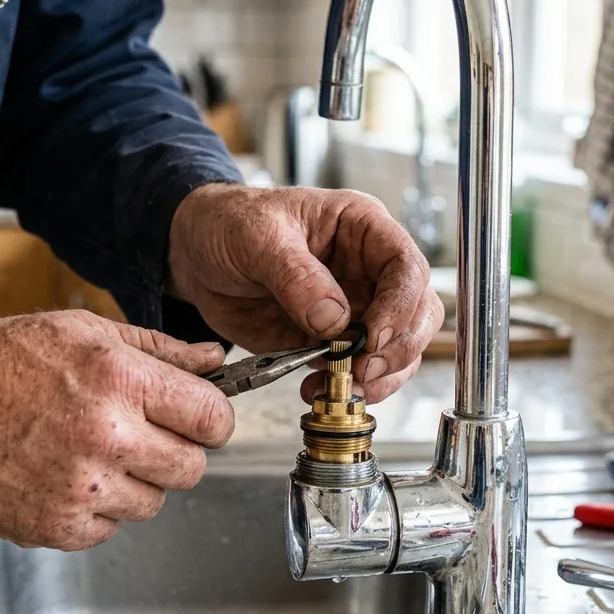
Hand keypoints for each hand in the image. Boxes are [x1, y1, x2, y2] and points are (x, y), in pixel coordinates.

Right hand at [0, 311, 233, 549]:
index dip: (211, 418)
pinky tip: (65, 475)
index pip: (214, 419)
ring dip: (135, 481)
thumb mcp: (84, 330)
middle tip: (141, 433)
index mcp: (121, 381)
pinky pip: (110, 529)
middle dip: (176, 450)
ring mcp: (82, 489)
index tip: (198, 417)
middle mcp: (107, 438)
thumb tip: (214, 359)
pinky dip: (96, 509)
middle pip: (193, 468)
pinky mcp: (55, 528)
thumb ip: (160, 349)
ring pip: (155, 502)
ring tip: (92, 451)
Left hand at [167, 185, 444, 402]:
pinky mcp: (333, 340)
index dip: (400, 305)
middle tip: (362, 369)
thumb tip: (334, 318)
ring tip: (340, 386)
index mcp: (361, 228)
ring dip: (379, 377)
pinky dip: (348, 388)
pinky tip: (317, 389)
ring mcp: (355, 308)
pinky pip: (360, 370)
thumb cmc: (229, 225)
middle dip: (397, 348)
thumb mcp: (256, 237)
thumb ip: (296, 275)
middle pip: (418, 313)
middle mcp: (368, 269)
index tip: (373, 336)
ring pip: (398, 349)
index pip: (406, 266)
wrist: (196, 257)